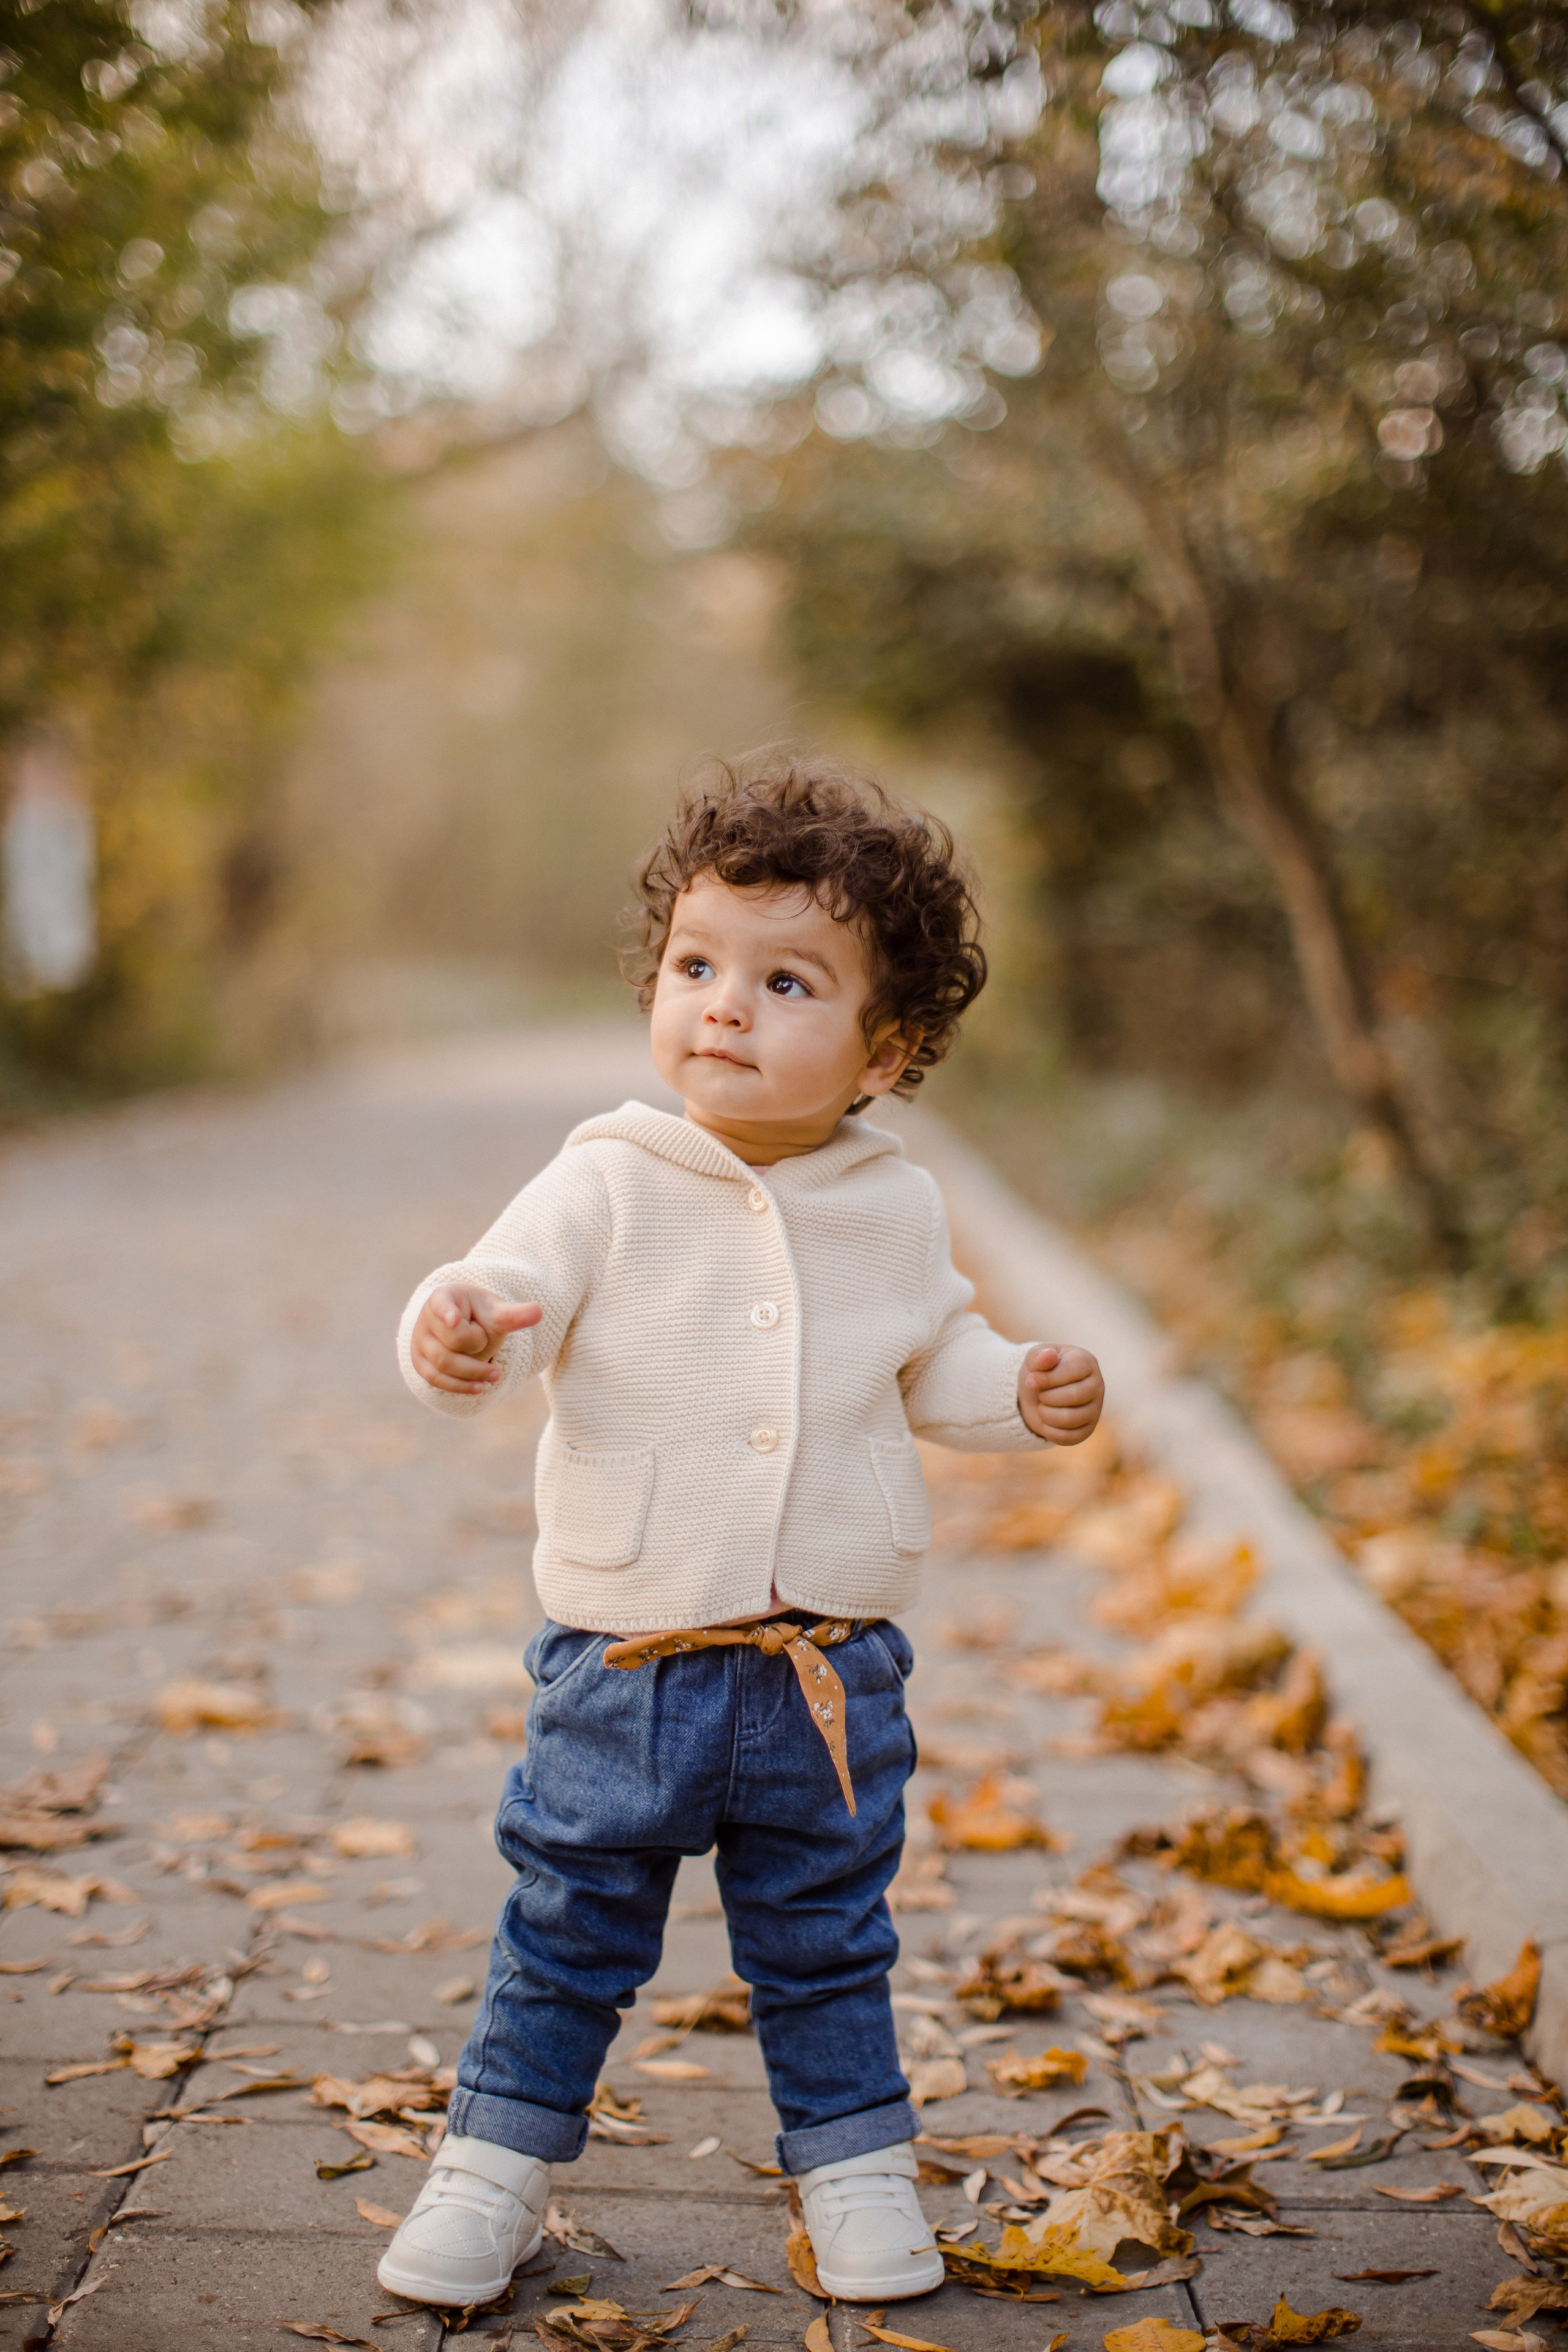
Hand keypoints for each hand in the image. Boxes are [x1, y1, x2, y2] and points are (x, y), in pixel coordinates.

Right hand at [411, 1284, 541, 1393]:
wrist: (462, 1329)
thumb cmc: (479, 1316)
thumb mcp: (496, 1311)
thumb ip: (514, 1314)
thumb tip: (539, 1312)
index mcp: (443, 1298)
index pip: (441, 1304)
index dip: (447, 1312)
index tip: (455, 1320)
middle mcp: (425, 1319)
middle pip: (453, 1341)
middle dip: (477, 1345)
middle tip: (487, 1342)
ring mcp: (420, 1343)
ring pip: (444, 1364)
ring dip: (473, 1372)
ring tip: (496, 1374)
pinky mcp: (422, 1365)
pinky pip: (438, 1380)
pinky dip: (460, 1386)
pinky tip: (480, 1387)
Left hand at [1018, 1343, 1103, 1444]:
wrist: (1037, 1393)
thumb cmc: (1039, 1371)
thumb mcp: (1033, 1359)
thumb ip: (1038, 1356)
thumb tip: (1049, 1356)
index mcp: (1086, 1362)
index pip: (1071, 1371)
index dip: (1046, 1378)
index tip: (1031, 1380)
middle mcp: (1096, 1385)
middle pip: (1073, 1396)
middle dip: (1046, 1396)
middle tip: (1040, 1393)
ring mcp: (1095, 1409)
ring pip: (1070, 1419)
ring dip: (1045, 1414)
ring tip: (1042, 1406)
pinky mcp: (1088, 1430)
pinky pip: (1068, 1437)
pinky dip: (1049, 1431)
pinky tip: (1046, 1421)